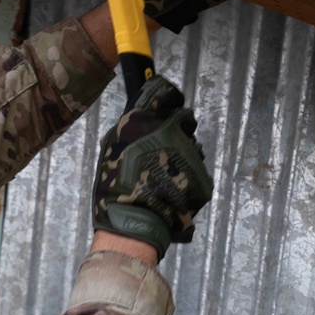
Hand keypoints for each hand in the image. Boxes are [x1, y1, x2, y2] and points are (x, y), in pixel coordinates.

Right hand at [92, 75, 212, 258]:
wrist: (133, 222)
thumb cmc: (115, 186)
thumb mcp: (112, 146)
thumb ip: (131, 124)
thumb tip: (144, 109)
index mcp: (144, 121)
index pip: (164, 92)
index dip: (166, 99)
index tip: (165, 106)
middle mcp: (170, 131)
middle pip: (182, 119)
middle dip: (174, 131)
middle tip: (159, 153)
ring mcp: (189, 153)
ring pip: (191, 146)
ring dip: (182, 155)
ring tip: (163, 176)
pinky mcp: (202, 174)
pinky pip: (197, 169)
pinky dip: (188, 176)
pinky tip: (172, 188)